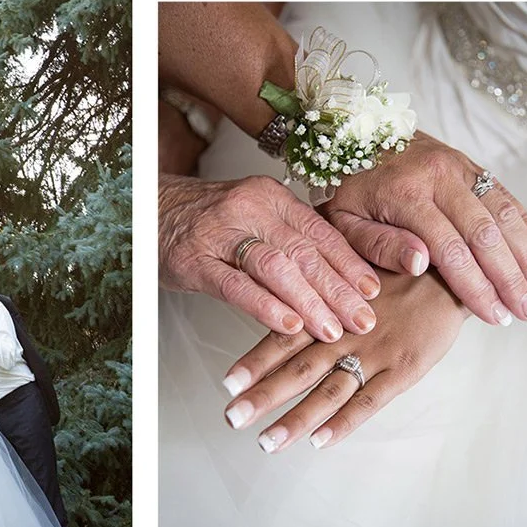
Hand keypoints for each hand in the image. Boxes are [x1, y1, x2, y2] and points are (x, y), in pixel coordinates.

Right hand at [159, 173, 379, 339]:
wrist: (151, 210)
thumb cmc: (211, 220)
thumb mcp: (255, 216)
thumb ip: (293, 237)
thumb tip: (347, 273)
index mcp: (269, 196)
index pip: (320, 231)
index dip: (350, 263)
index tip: (375, 292)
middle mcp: (248, 208)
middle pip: (303, 251)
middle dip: (338, 290)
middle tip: (364, 320)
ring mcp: (220, 233)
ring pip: (275, 267)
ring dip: (309, 301)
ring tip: (333, 329)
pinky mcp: (196, 260)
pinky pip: (236, 285)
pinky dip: (266, 307)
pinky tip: (288, 325)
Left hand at [220, 265, 469, 451]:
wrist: (449, 269)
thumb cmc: (393, 263)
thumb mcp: (348, 259)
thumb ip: (315, 272)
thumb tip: (277, 267)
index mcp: (327, 308)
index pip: (282, 337)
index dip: (254, 361)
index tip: (227, 383)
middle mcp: (343, 333)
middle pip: (296, 369)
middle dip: (262, 396)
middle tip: (232, 418)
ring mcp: (373, 353)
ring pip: (327, 391)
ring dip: (295, 419)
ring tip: (267, 442)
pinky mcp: (404, 369)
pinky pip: (371, 400)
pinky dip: (345, 422)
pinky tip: (320, 441)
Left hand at [320, 132, 526, 325]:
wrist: (350, 132)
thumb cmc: (345, 186)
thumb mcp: (343, 219)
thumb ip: (377, 243)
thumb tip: (420, 263)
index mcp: (403, 193)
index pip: (449, 249)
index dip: (476, 286)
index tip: (495, 316)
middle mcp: (435, 175)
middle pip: (485, 234)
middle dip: (510, 278)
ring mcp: (456, 164)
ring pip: (503, 213)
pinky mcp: (467, 162)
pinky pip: (504, 193)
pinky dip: (526, 223)